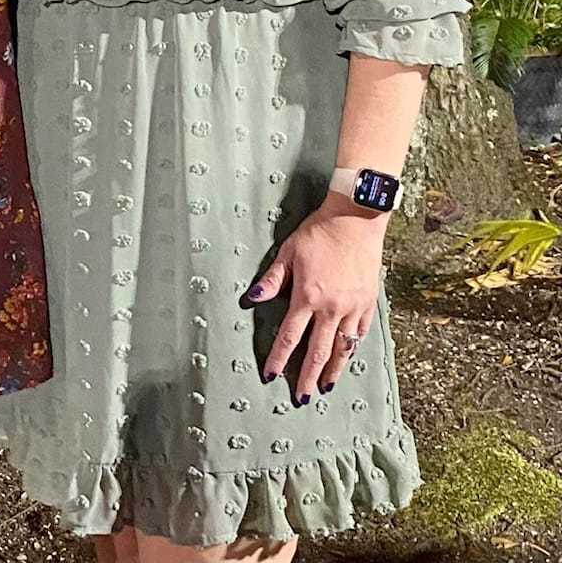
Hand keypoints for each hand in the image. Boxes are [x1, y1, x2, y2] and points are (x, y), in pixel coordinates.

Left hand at [247, 196, 387, 402]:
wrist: (356, 221)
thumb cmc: (318, 233)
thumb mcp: (288, 252)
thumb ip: (272, 280)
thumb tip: (252, 299)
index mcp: (308, 297)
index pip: (289, 337)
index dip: (280, 359)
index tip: (272, 376)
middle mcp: (332, 308)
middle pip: (318, 352)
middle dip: (308, 377)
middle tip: (301, 398)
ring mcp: (353, 308)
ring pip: (342, 348)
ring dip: (333, 371)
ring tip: (325, 389)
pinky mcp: (369, 304)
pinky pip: (360, 334)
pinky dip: (352, 349)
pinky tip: (346, 358)